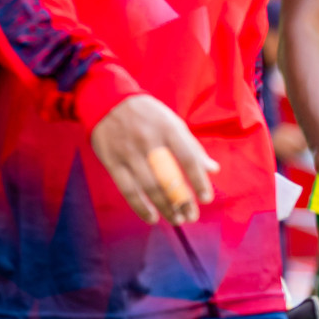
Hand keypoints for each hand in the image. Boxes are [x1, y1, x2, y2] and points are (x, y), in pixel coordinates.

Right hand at [90, 94, 218, 225]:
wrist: (106, 100)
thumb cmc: (146, 114)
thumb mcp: (171, 122)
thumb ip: (191, 146)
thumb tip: (212, 169)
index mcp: (167, 128)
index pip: (187, 158)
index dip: (198, 181)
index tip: (206, 199)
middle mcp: (147, 140)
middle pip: (168, 177)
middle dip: (182, 201)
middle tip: (191, 215)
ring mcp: (128, 152)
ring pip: (149, 187)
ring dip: (165, 207)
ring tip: (176, 218)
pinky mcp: (112, 161)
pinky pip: (127, 189)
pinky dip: (140, 206)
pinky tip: (151, 217)